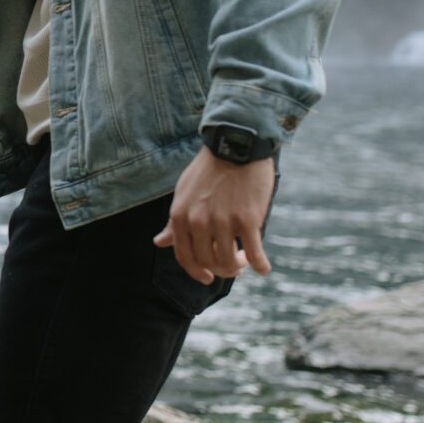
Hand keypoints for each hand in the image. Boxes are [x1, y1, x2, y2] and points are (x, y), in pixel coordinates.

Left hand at [154, 148, 275, 283]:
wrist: (236, 145)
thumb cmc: (209, 170)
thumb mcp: (183, 194)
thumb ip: (174, 222)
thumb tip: (158, 243)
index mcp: (180, 216)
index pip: (184, 257)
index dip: (196, 272)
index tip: (207, 277)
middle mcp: (198, 222)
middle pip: (208, 262)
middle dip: (221, 269)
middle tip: (234, 266)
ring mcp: (223, 221)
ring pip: (229, 261)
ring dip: (239, 267)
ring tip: (246, 260)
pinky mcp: (247, 219)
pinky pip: (255, 252)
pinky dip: (260, 265)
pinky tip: (264, 269)